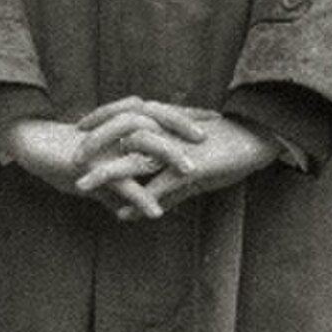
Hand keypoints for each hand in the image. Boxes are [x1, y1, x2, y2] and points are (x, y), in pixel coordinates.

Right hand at [0, 113, 193, 215]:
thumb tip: (125, 211)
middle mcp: (115, 130)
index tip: (214, 120)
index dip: (186, 118)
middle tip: (209, 138)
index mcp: (120, 126)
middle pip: (157, 120)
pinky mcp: (91, 164)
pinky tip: (156, 212)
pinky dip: (139, 196)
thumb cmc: (60, 157)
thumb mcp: (93, 175)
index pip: (160, 116)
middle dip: (184, 127)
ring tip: (191, 173)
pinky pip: (119, 181)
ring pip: (142, 145)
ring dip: (168, 157)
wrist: (28, 146)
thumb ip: (113, 190)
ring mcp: (104, 146)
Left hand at [74, 101, 280, 218]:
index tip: (79, 128)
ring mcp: (176, 152)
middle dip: (93, 146)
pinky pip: (160, 186)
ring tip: (82, 185)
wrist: (259, 140)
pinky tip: (124, 214)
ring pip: (133, 162)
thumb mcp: (189, 174)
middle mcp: (166, 134)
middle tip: (71, 159)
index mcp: (165, 124)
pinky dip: (141, 200)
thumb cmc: (227, 150)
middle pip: (120, 135)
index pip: (124, 117)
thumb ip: (159, 192)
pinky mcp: (190, 169)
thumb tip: (129, 214)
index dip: (100, 120)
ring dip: (107, 174)